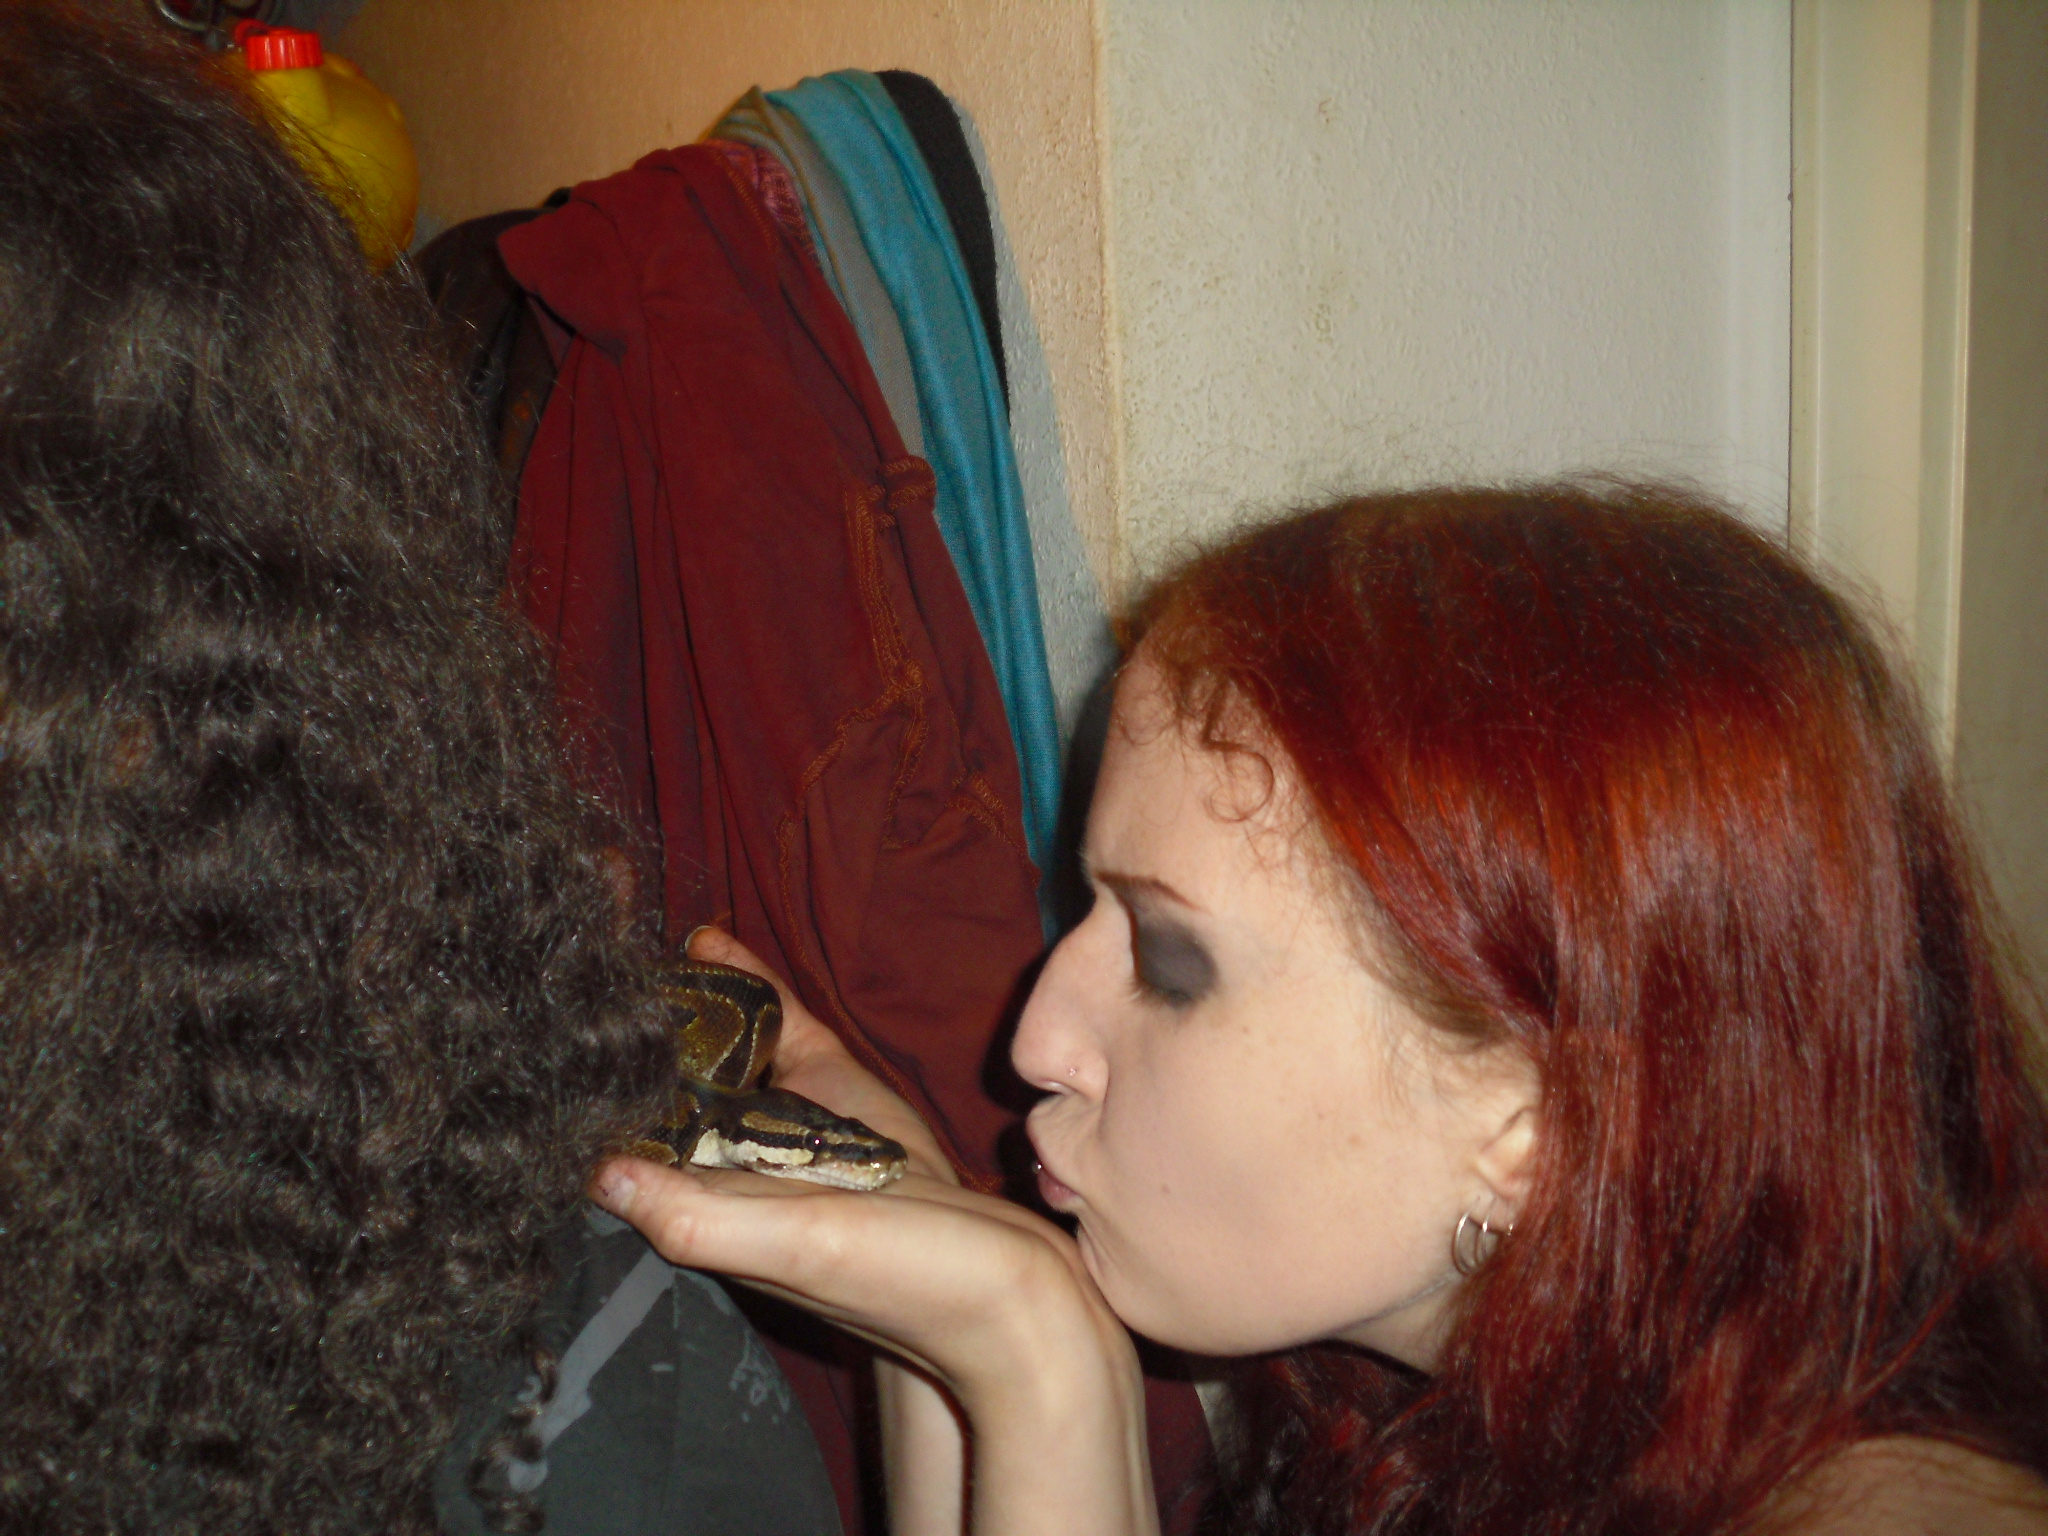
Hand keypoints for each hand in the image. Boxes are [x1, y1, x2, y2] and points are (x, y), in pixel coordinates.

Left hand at [594, 930, 1158, 1534]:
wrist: (1018, 1292)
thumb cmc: (908, 1282)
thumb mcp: (797, 1245)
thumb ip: (697, 1216)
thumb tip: (597, 1171)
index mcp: (706, 1209)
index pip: (618, 1136)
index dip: (582, 1084)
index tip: (549, 1016)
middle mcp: (733, 1170)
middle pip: (659, 1084)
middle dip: (625, 1026)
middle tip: (588, 942)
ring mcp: (785, 1135)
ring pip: (716, 1053)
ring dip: (683, 1000)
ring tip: (632, 927)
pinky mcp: (837, 1106)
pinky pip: (782, 1036)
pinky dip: (751, 990)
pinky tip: (714, 943)